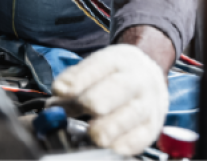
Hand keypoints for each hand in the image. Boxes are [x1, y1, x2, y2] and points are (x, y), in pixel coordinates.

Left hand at [52, 44, 168, 155]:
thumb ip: (72, 85)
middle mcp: (136, 79)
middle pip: (119, 88)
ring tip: (94, 135)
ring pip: (133, 114)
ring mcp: (148, 102)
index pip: (98, 66)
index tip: (59, 90)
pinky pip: (143, 136)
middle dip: (98, 100)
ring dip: (111, 126)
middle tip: (81, 110)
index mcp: (118, 60)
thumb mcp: (94, 69)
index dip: (78, 79)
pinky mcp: (153, 125)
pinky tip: (112, 147)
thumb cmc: (114, 74)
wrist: (148, 75)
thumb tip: (53, 106)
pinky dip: (127, 143)